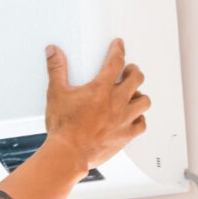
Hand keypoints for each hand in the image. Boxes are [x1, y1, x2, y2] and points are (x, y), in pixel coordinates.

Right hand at [44, 37, 150, 170]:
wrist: (69, 153)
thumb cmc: (64, 127)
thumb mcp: (56, 94)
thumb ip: (56, 70)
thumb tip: (53, 52)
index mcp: (101, 89)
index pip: (115, 62)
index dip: (118, 50)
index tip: (119, 45)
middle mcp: (117, 102)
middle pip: (136, 78)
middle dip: (133, 71)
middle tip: (128, 70)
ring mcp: (124, 119)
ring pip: (143, 100)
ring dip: (139, 94)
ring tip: (133, 94)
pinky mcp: (126, 134)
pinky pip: (141, 124)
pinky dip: (139, 118)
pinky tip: (133, 117)